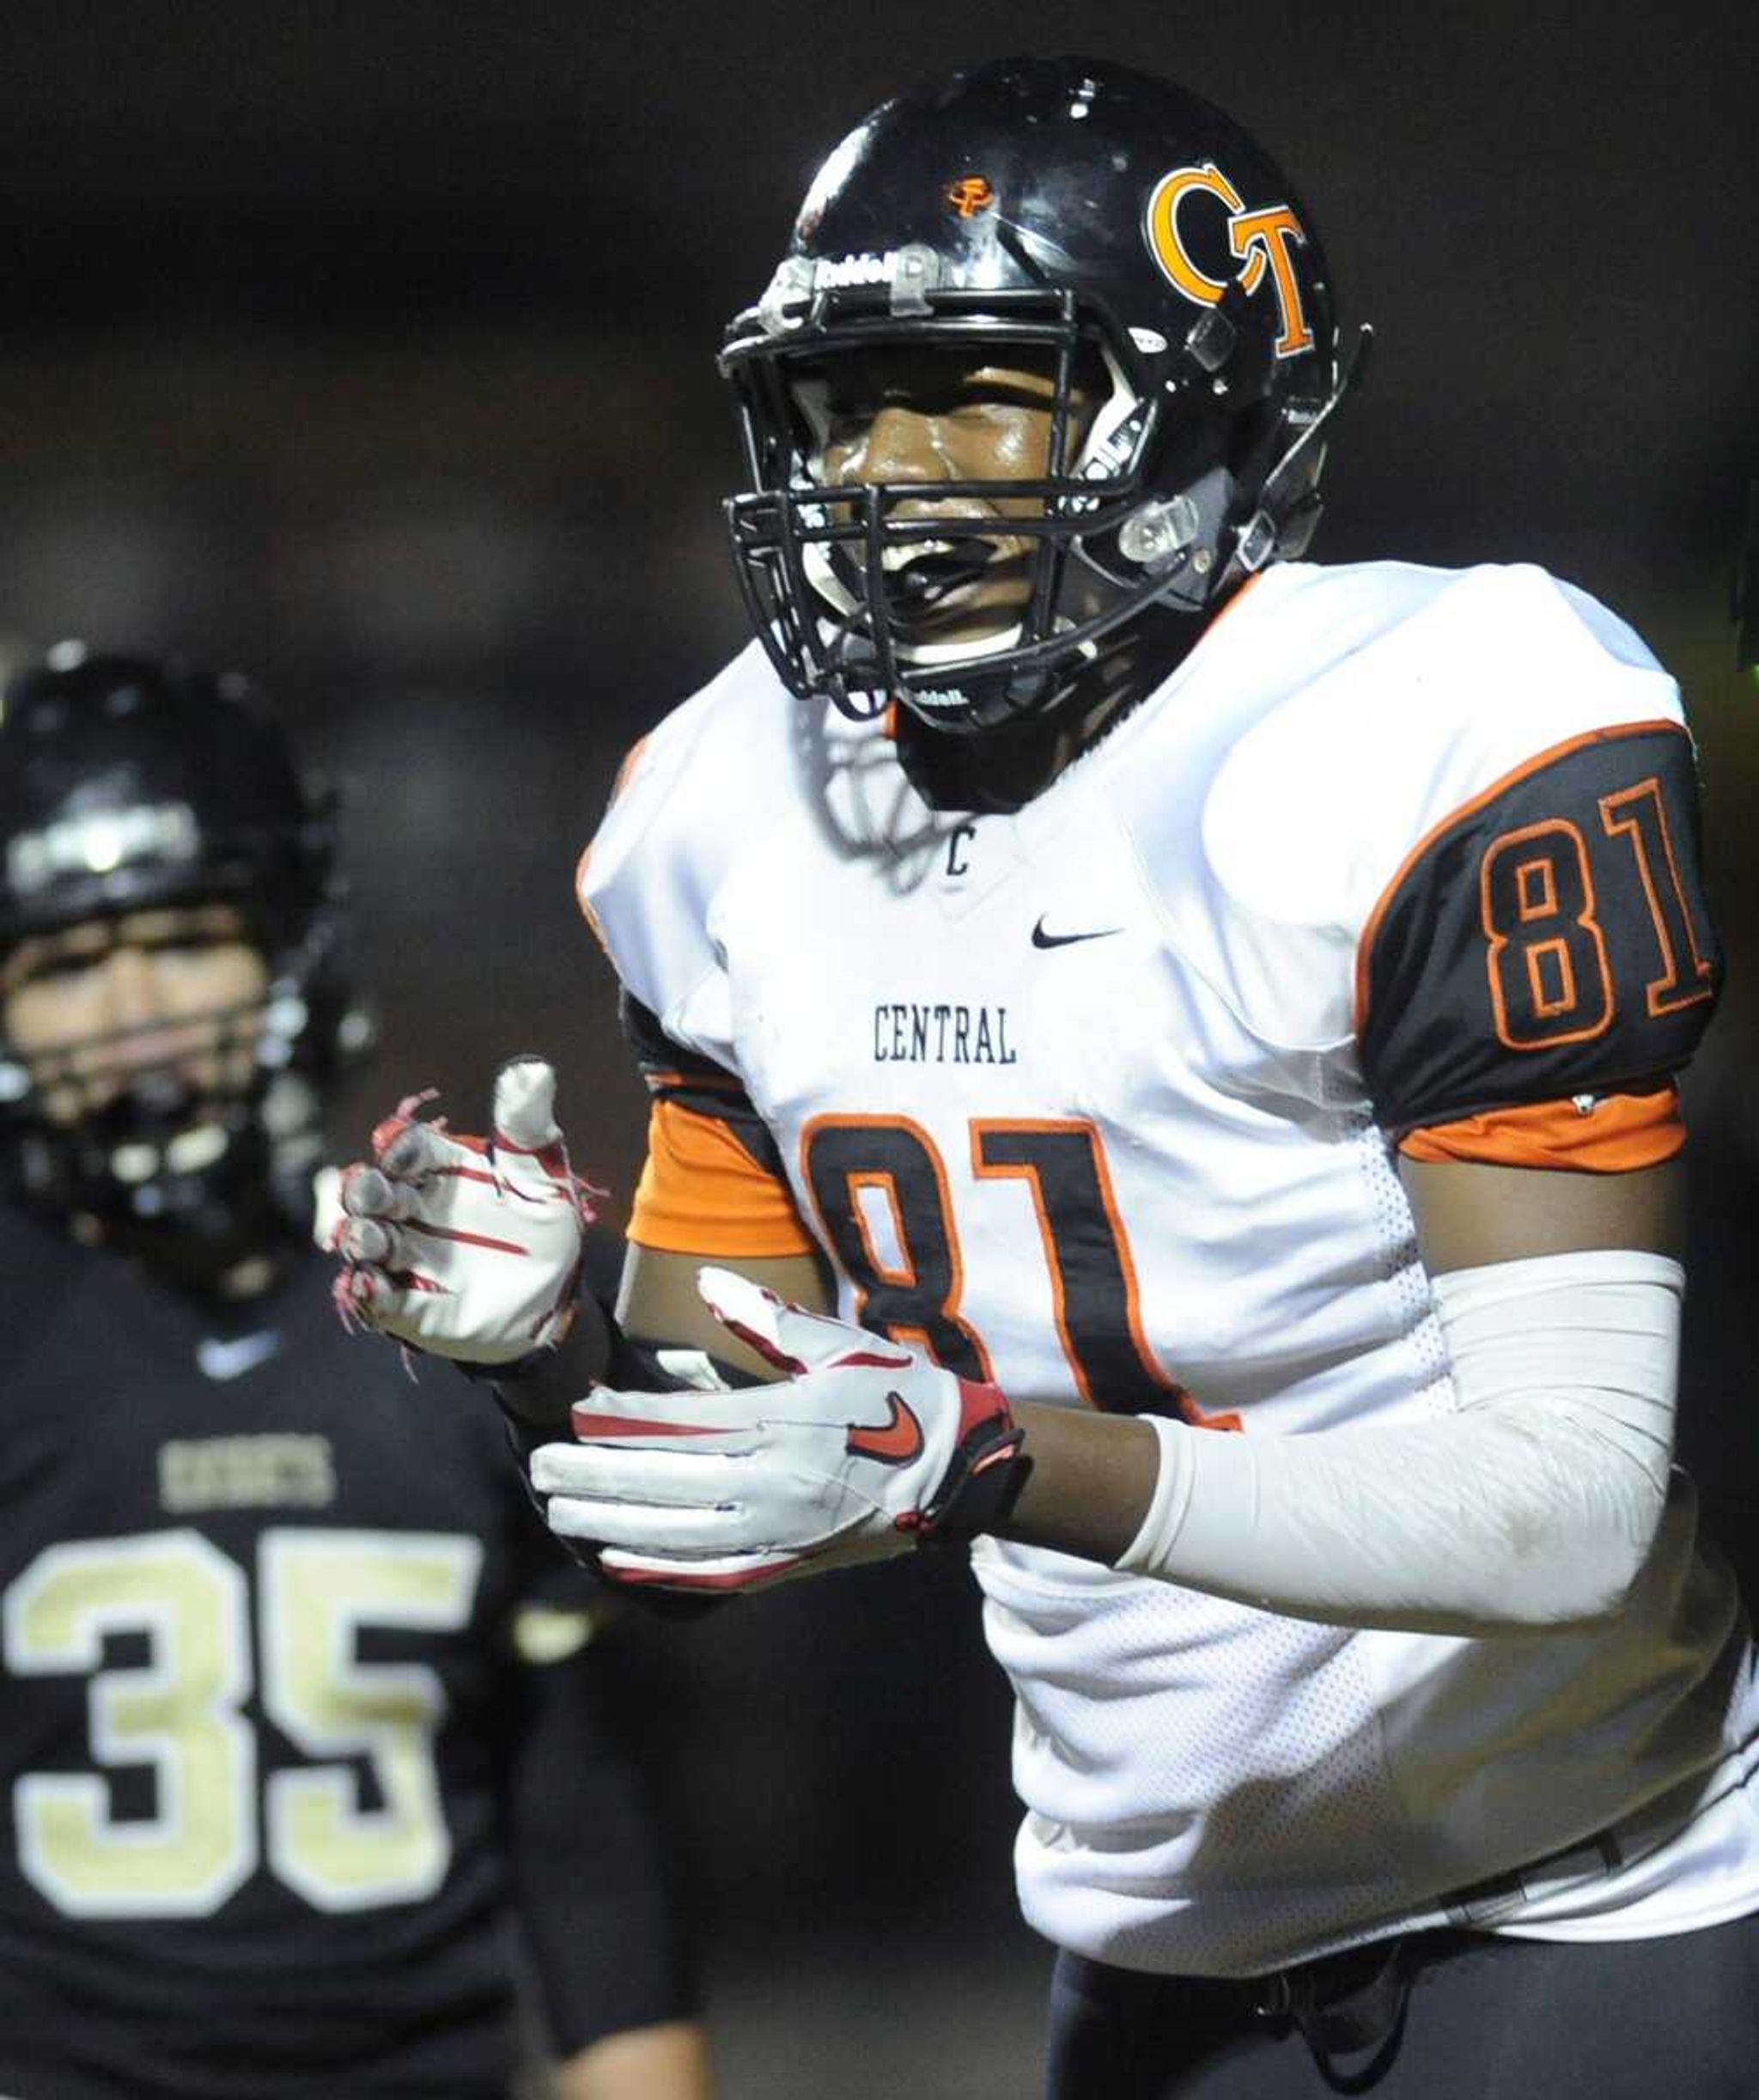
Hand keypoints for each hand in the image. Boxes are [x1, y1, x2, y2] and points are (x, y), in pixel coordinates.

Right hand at [317, 1057, 598, 1367]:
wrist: (554, 1297)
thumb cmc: (542, 1227)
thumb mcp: (542, 1175)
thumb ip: (528, 1124)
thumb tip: (533, 1067)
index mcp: (441, 1171)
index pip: (409, 1150)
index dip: (401, 1149)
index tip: (400, 1149)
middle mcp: (414, 1210)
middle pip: (375, 1193)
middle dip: (367, 1191)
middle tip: (373, 1192)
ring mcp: (407, 1259)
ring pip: (367, 1243)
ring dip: (361, 1239)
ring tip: (368, 1239)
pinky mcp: (410, 1305)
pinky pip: (381, 1300)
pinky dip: (371, 1293)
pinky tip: (367, 1286)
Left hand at [530, 1267, 1027, 1591]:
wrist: (959, 1472)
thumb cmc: (898, 1396)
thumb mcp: (841, 1347)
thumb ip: (768, 1321)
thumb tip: (707, 1286)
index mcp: (784, 1422)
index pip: (681, 1424)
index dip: (621, 1420)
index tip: (574, 1412)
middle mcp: (774, 1483)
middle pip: (663, 1481)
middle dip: (594, 1476)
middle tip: (538, 1469)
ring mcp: (779, 1532)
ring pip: (675, 1533)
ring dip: (610, 1524)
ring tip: (559, 1511)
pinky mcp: (788, 1565)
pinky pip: (709, 1575)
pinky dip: (657, 1568)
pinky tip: (616, 1559)